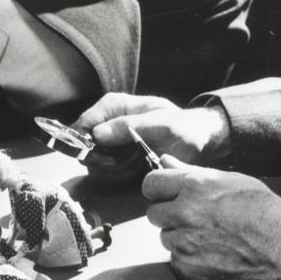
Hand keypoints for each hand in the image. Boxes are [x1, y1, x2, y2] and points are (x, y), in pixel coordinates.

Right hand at [75, 92, 230, 165]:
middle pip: (84, 140)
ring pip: (92, 157)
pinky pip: (104, 168)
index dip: (85, 138)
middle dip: (96, 157)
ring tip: (128, 169)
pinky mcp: (117, 157)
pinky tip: (129, 174)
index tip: (96, 154)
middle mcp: (108, 121)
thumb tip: (98, 134)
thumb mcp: (160, 123)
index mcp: (115, 105)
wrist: (196, 141)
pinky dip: (113, 174)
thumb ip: (130, 126)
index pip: (87, 120)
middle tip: (116, 165)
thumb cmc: (181, 126)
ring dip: (106, 168)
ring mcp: (111, 140)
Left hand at [143, 157, 280, 279]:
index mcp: (195, 186)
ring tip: (209, 237)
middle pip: (153, 213)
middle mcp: (185, 213)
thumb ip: (193, 172)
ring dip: (180, 238)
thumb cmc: (267, 215)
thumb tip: (166, 161)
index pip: (150, 183)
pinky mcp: (188, 269)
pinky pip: (175, 260)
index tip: (164, 194)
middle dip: (169, 215)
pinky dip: (188, 259)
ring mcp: (185, 243)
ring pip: (165, 237)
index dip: (157, 189)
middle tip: (193, 218)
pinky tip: (212, 255)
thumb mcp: (233, 182)